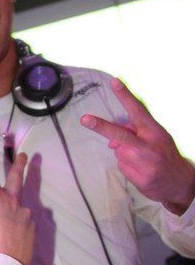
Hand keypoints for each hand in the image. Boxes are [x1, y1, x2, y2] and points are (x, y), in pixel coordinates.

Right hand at [0, 133, 34, 264]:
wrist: (1, 264)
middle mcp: (11, 200)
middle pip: (17, 176)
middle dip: (20, 163)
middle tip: (25, 155)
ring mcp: (25, 212)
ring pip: (18, 207)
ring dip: (12, 214)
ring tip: (5, 228)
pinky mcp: (33, 225)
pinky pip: (24, 223)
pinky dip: (17, 229)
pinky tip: (11, 240)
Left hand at [80, 78, 194, 214]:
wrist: (179, 182)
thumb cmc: (164, 154)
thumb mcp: (156, 138)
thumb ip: (136, 133)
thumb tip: (111, 140)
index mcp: (155, 131)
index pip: (138, 110)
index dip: (126, 96)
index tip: (114, 82)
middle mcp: (149, 146)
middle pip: (120, 134)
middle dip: (101, 126)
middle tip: (85, 120)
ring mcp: (145, 164)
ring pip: (118, 151)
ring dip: (122, 152)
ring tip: (139, 158)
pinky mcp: (140, 179)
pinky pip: (121, 166)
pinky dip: (126, 166)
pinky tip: (139, 169)